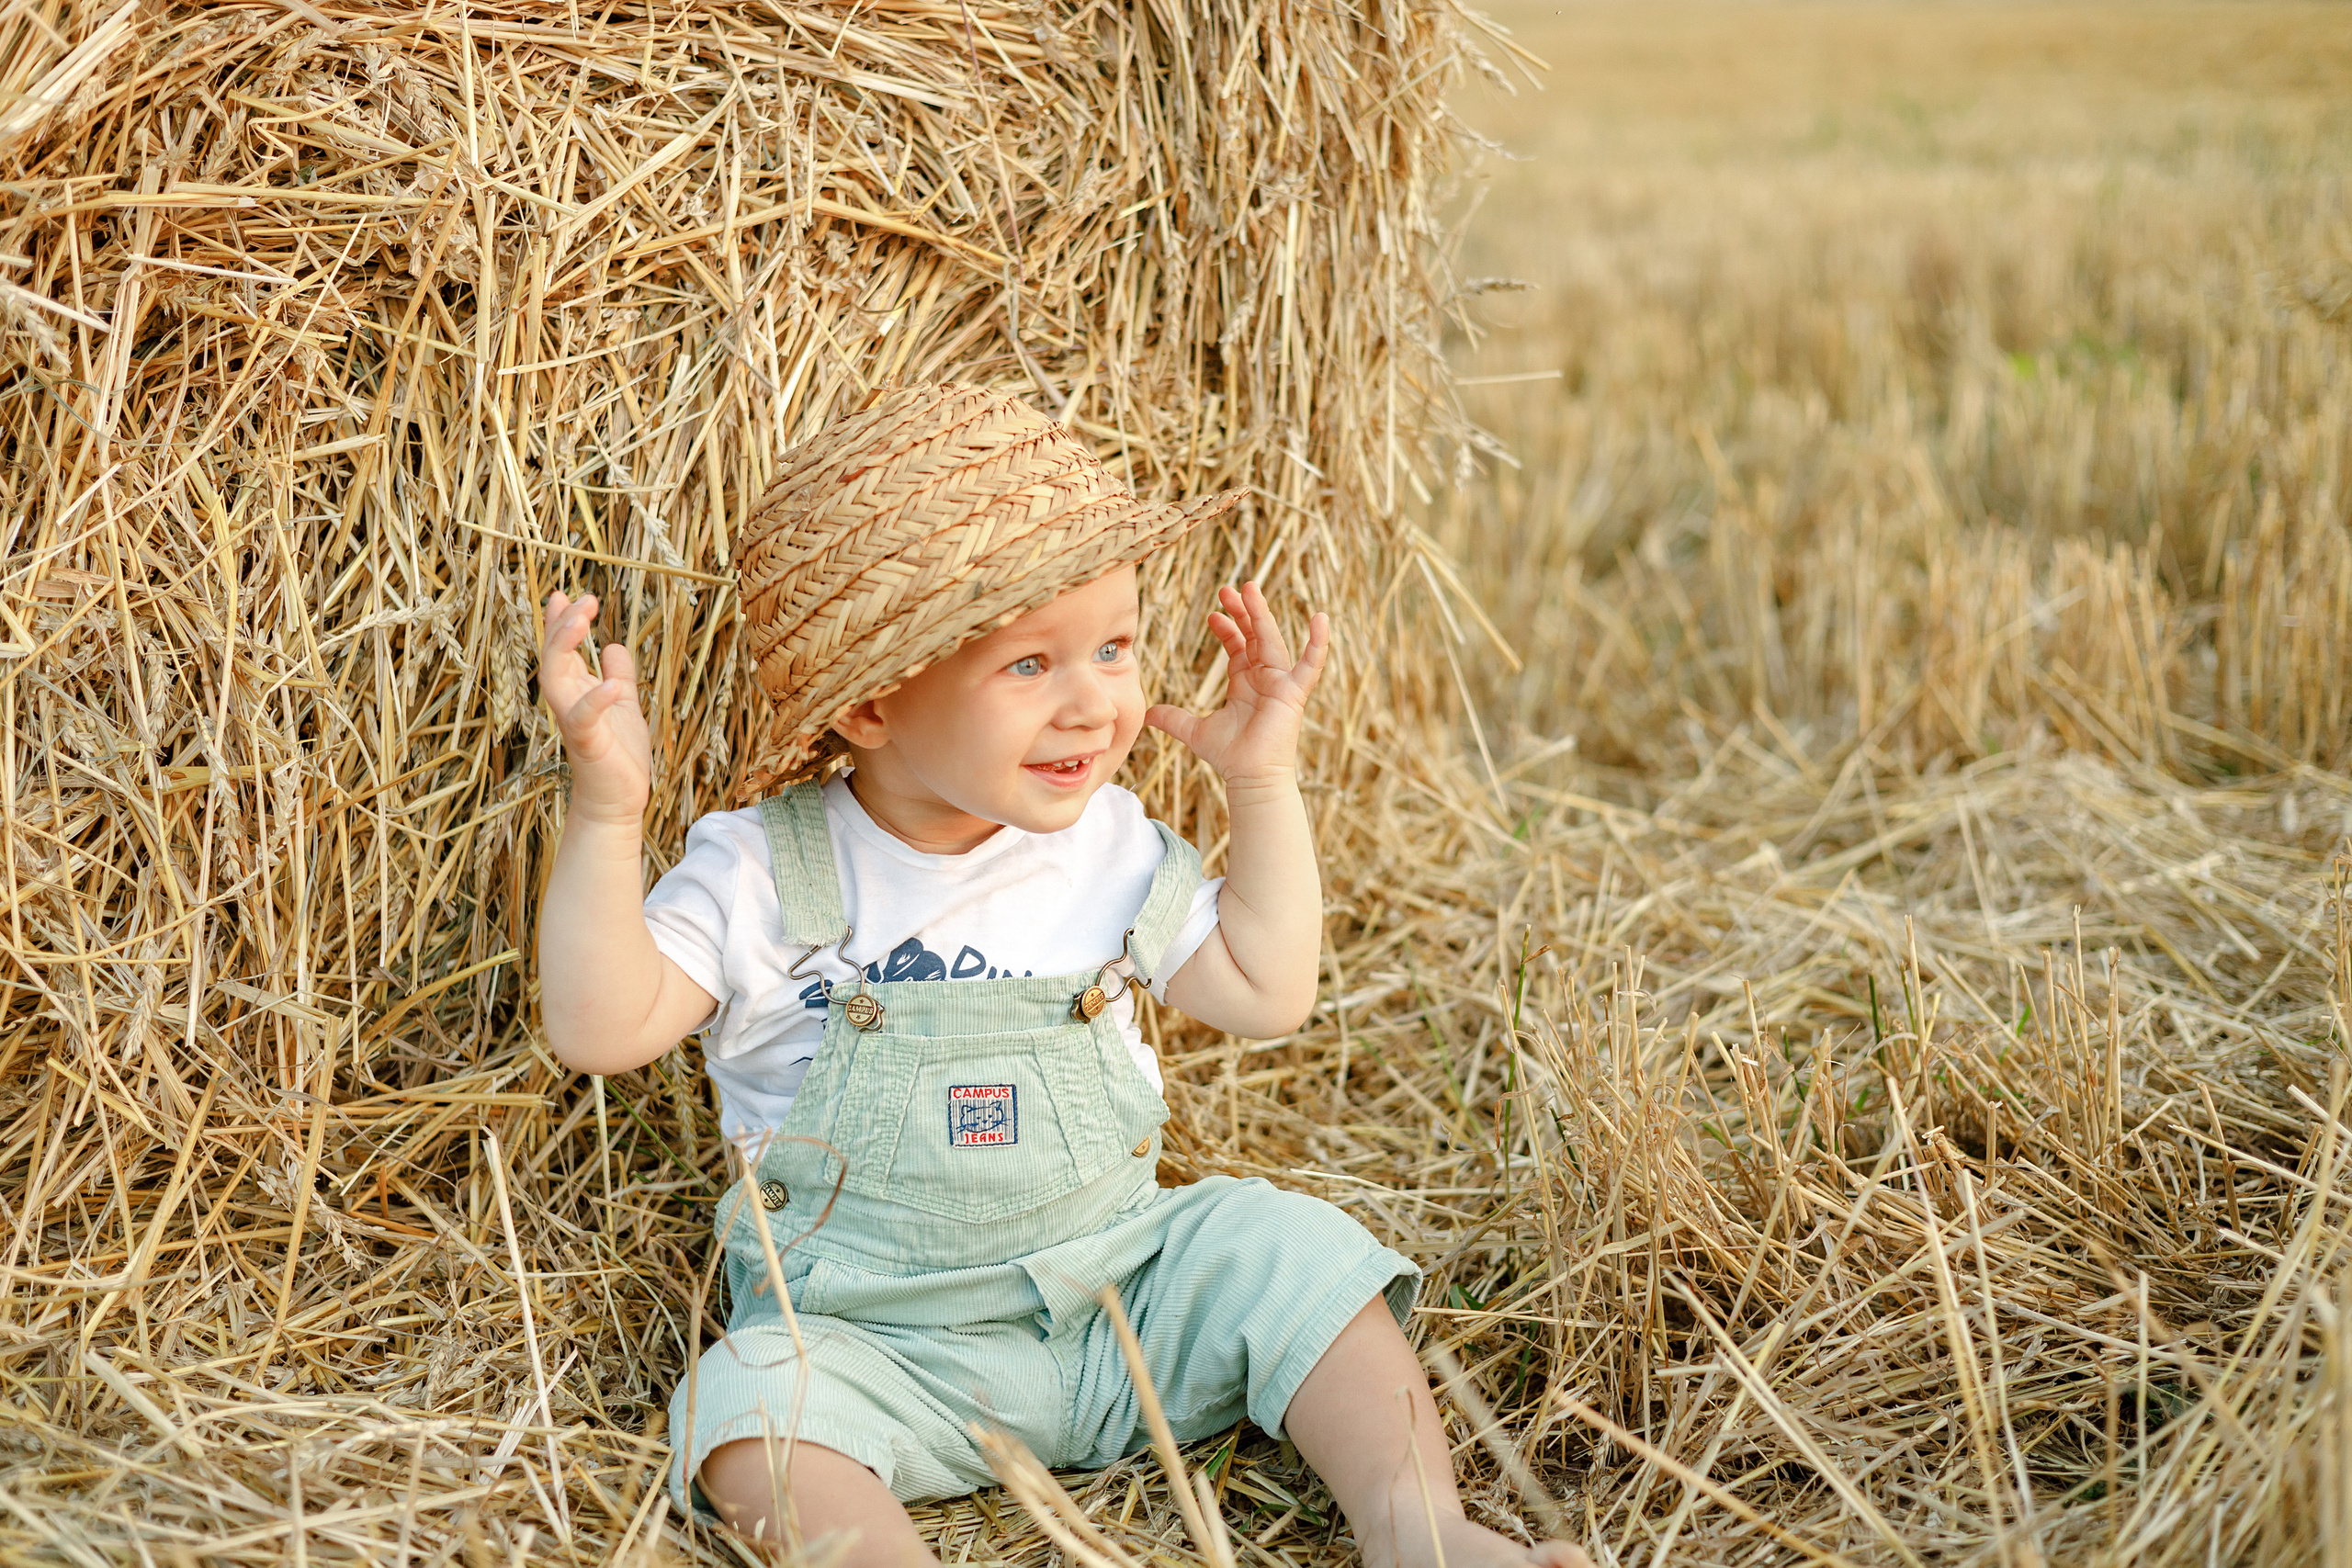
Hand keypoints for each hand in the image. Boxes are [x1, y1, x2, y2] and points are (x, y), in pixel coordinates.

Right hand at [537, 591, 649, 823]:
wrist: (618, 801)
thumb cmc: (618, 756)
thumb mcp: (625, 706)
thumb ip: (619, 677)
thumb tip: (615, 646)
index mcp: (576, 691)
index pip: (562, 650)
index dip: (561, 622)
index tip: (564, 594)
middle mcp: (568, 703)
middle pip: (553, 656)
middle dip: (563, 625)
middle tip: (582, 599)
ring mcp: (574, 722)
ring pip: (555, 678)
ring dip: (566, 647)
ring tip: (584, 620)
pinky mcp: (587, 744)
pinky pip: (583, 718)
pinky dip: (596, 699)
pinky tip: (612, 683)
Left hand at [1146, 581, 1330, 787]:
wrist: (1248, 778)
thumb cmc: (1229, 757)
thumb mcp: (1195, 731)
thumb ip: (1173, 719)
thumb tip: (1148, 714)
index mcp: (1245, 682)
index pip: (1238, 645)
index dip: (1227, 628)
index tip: (1212, 614)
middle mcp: (1264, 678)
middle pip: (1255, 635)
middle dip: (1243, 611)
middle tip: (1230, 588)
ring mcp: (1280, 683)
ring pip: (1272, 640)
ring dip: (1262, 614)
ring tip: (1250, 589)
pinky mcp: (1294, 693)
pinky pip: (1310, 665)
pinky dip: (1318, 643)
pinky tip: (1322, 619)